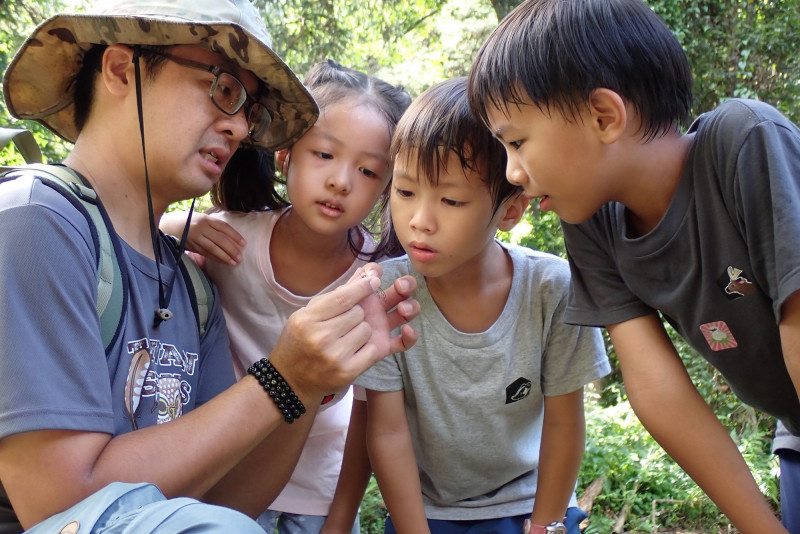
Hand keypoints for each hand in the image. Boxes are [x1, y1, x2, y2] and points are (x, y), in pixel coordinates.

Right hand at [162, 212, 245, 264]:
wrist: (171, 225)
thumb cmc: (192, 221)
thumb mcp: (203, 218)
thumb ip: (215, 225)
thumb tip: (233, 236)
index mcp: (206, 219)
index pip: (224, 227)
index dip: (235, 235)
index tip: (244, 243)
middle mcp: (201, 228)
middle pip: (220, 239)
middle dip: (231, 249)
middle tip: (240, 257)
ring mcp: (195, 238)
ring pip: (213, 248)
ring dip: (224, 256)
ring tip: (234, 262)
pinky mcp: (191, 246)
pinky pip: (205, 253)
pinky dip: (215, 258)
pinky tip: (223, 261)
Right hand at [269, 264, 418, 402]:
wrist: (290, 382)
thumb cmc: (299, 343)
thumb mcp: (307, 316)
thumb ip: (334, 296)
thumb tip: (364, 273)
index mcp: (307, 319)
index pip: (342, 298)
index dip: (361, 287)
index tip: (373, 279)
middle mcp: (320, 337)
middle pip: (357, 313)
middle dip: (356, 315)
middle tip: (344, 324)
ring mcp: (334, 356)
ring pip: (366, 330)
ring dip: (362, 331)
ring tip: (346, 339)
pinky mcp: (347, 372)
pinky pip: (371, 350)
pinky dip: (367, 348)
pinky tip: (353, 351)